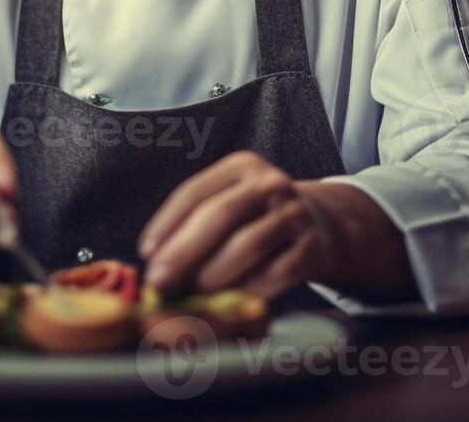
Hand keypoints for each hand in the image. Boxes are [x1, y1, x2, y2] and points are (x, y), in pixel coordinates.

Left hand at [136, 151, 339, 297]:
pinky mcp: (312, 248)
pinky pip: (274, 274)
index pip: (195, 192)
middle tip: (159, 281)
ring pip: (246, 245)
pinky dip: (247, 290)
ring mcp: (294, 215)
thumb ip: (196, 222)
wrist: (323, 226)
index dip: (166, 224)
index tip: (146, 252)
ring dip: (212, 274)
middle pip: (219, 216)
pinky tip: (229, 301)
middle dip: (183, 252)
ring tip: (193, 293)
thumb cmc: (259, 218)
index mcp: (241, 166)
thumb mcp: (233, 202)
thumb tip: (155, 261)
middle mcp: (270, 183)